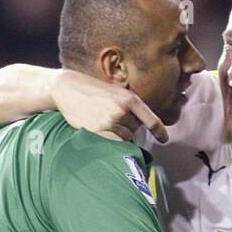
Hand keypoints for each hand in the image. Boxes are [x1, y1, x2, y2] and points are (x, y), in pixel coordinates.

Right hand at [50, 70, 166, 143]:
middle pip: (134, 129)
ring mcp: (110, 122)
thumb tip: (139, 126)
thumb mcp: (115, 92)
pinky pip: (112, 143)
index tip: (164, 139)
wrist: (67, 88)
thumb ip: (129, 107)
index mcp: (129, 98)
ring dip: (118, 133)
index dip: (159, 131)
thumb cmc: (92, 90)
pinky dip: (110, 140)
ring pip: (124, 137)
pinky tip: (100, 129)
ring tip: (103, 120)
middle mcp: (121, 110)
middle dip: (127, 126)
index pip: (150, 119)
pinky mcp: (97, 131)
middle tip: (110, 115)